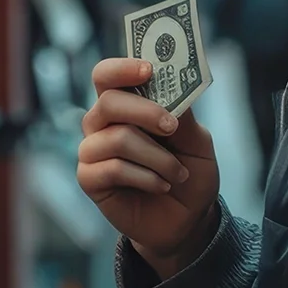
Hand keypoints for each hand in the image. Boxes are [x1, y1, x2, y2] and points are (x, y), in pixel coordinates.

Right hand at [77, 58, 221, 278]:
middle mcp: (102, 123)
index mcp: (125, 104)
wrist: (186, 219)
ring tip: (178, 173)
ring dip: (156, 157)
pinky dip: (146, 177)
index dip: (123, 68)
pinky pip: (112, 169)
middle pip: (108, 101)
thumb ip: (183, 117)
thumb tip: (170, 93)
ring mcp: (93, 150)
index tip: (149, 70)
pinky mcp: (89, 179)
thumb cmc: (189, 172)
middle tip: (172, 127)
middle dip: (145, 112)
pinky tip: (161, 186)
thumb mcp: (198, 142)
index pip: (107, 75)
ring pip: (117, 138)